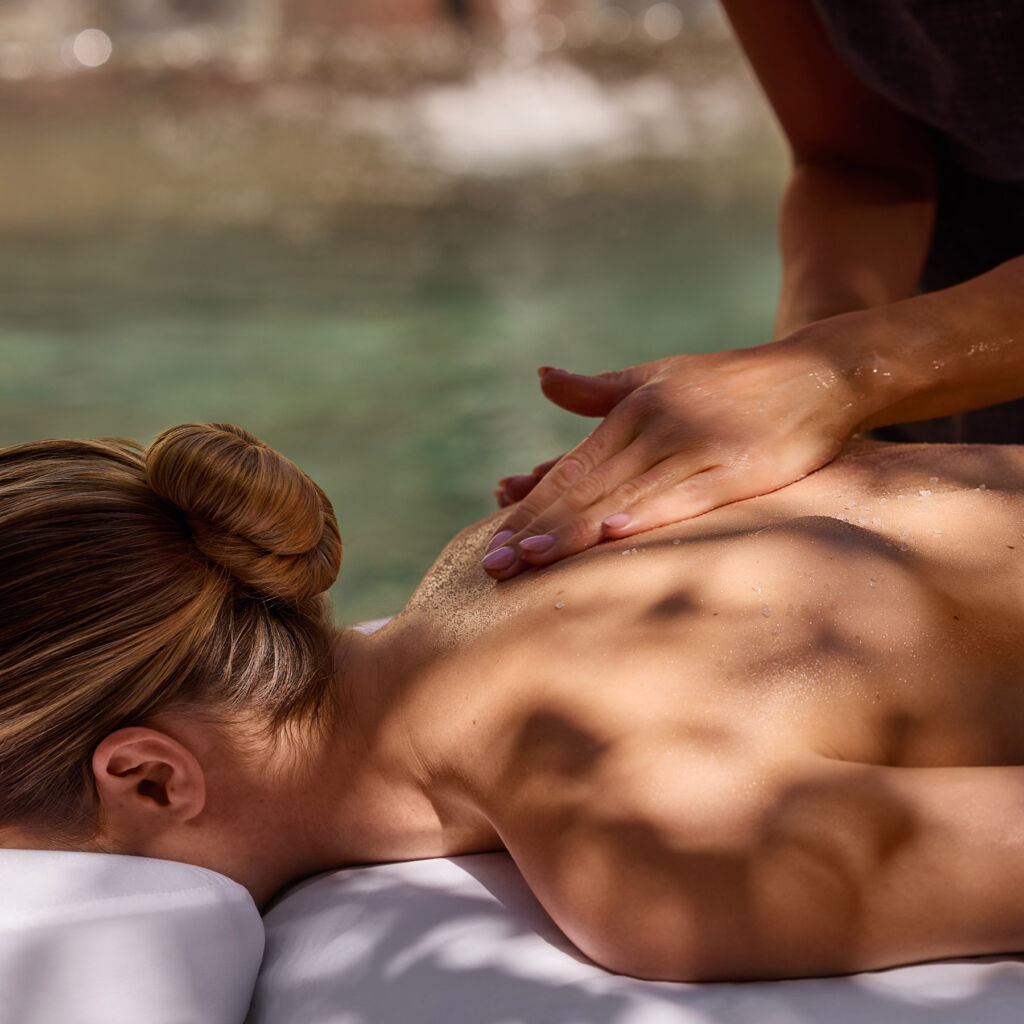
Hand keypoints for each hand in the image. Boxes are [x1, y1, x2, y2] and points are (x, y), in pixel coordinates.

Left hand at [483, 337, 868, 579]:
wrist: (815, 373)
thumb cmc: (728, 383)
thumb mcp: (657, 376)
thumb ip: (596, 389)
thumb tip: (542, 378)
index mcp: (631, 412)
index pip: (571, 468)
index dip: (531, 504)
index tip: (493, 539)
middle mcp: (654, 428)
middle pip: (587, 487)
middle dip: (538, 528)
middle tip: (494, 566)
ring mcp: (695, 447)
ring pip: (625, 494)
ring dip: (576, 529)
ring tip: (532, 560)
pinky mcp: (738, 467)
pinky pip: (686, 495)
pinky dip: (650, 512)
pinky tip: (615, 533)